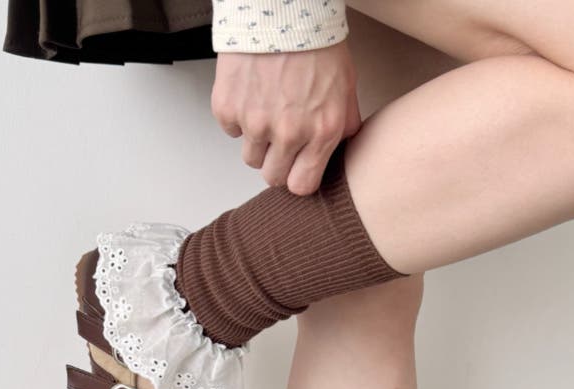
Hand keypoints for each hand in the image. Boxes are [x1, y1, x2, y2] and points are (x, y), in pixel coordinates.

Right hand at [211, 42, 361, 195]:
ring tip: (266, 111)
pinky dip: (238, 116)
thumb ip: (344, 123)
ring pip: (250, 158)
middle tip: (279, 139)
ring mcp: (255, 123)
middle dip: (276, 163)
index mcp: (320, 132)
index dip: (298, 178)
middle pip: (273, 177)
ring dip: (257, 142)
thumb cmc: (315, 43)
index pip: (302, 186)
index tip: (296, 169)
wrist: (280, 9)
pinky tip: (251, 93)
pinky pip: (231, 130)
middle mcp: (288, 133)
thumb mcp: (345, 85)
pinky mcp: (228, 109)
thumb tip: (339, 147)